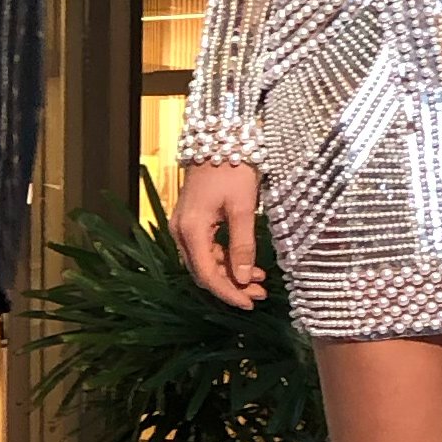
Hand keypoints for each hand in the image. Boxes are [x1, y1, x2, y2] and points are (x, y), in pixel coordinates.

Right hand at [175, 162, 267, 309]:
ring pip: (205, 263)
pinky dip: (225, 260)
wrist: (218, 138)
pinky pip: (205, 250)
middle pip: (203, 273)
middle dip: (231, 287)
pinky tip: (247, 263)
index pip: (207, 275)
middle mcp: (181, 231)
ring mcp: (183, 226)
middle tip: (260, 294)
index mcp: (191, 230)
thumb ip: (243, 245)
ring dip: (230, 275)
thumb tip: (245, 279)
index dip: (228, 293)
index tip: (250, 303)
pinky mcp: (191, 221)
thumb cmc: (232, 168)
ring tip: (260, 281)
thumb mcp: (244, 207)